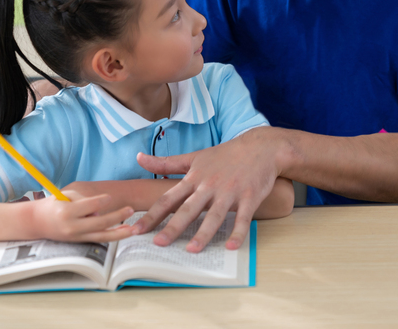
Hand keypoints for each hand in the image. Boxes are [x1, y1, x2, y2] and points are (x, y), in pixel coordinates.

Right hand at [29, 190, 134, 242]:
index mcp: (67, 211)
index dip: (101, 201)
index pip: (89, 206)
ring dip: (119, 233)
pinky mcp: (79, 241)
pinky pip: (98, 239)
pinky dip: (112, 236)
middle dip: (117, 216)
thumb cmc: (54, 204)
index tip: (109, 197)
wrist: (37, 222)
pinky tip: (124, 232)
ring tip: (134, 229)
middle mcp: (72, 226)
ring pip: (101, 235)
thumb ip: (85, 200)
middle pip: (99, 222)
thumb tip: (101, 210)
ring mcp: (76, 236)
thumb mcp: (66, 195)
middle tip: (131, 209)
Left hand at [132, 128, 281, 251]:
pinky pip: (243, 218)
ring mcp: (230, 192)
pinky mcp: (250, 197)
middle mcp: (210, 186)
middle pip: (189, 209)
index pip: (168, 199)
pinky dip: (237, 232)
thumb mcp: (194, 156)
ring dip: (203, 233)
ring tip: (192, 250)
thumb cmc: (225, 154)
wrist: (261, 147)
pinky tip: (231, 247)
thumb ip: (166, 162)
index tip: (136, 230)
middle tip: (159, 244)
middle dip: (173, 227)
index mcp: (194, 178)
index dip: (152, 215)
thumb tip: (138, 158)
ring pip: (214, 215)